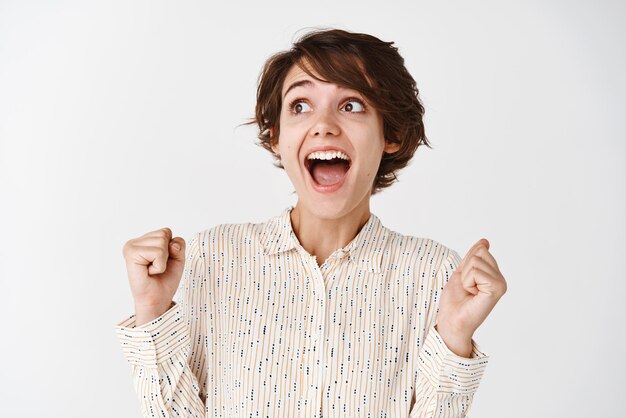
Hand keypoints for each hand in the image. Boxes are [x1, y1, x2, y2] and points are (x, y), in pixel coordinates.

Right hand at [122, 228, 185, 324]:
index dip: (171, 248)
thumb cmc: (165, 279)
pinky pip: (158, 252)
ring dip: (163, 260)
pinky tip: (149, 272)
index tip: (161, 262)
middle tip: (157, 267)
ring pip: (162, 242)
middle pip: (165, 233)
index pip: (166, 231)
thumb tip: (171, 244)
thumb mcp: (178, 257)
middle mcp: (134, 242)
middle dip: (167, 253)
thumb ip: (178, 244)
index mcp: (143, 241)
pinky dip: (159, 265)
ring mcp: (131, 247)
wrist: (157, 299)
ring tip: (153, 270)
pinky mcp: (131, 254)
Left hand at [435, 238, 506, 355]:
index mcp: (494, 275)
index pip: (480, 250)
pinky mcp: (497, 289)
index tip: (467, 282)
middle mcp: (500, 279)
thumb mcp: (462, 272)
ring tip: (469, 292)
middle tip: (467, 287)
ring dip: (465, 277)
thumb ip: (473, 257)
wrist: (451, 320)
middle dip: (466, 269)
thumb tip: (485, 242)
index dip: (466, 264)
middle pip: (479, 253)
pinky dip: (467, 282)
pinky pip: (476, 271)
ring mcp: (501, 284)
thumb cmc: (455, 300)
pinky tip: (472, 295)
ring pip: (476, 261)